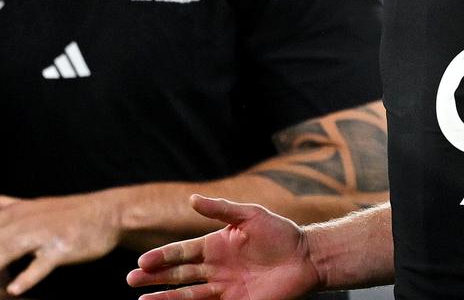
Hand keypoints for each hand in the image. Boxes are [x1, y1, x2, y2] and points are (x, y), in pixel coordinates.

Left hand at [0, 192, 123, 295]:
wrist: (110, 212)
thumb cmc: (69, 213)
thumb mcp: (33, 206)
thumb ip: (7, 205)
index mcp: (14, 212)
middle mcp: (24, 221)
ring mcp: (43, 234)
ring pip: (6, 253)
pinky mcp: (61, 247)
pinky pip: (40, 264)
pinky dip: (27, 277)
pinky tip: (17, 289)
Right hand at [127, 195, 320, 299]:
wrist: (307, 257)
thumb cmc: (281, 234)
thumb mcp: (251, 215)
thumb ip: (222, 209)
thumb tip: (192, 199)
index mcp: (216, 245)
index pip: (182, 252)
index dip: (162, 257)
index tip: (142, 263)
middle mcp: (215, 268)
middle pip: (178, 274)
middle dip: (155, 278)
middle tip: (132, 280)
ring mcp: (223, 287)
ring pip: (187, 294)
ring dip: (164, 297)